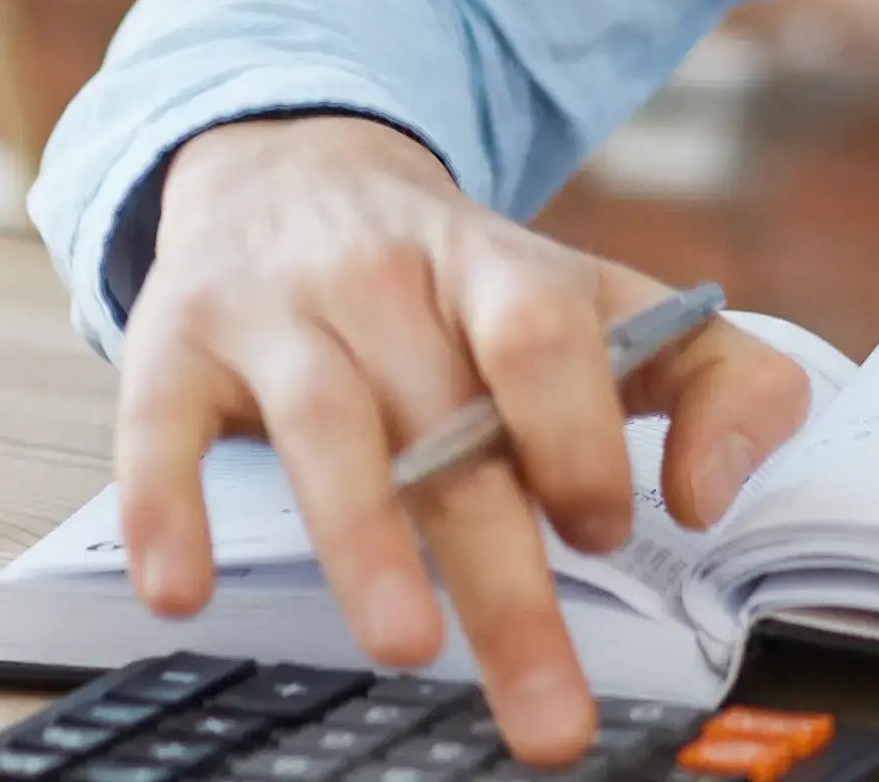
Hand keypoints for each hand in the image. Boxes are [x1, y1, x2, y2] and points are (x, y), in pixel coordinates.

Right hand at [112, 115, 814, 765]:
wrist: (291, 163)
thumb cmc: (466, 282)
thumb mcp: (604, 300)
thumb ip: (719, 380)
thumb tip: (707, 499)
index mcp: (501, 269)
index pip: (543, 335)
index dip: (578, 434)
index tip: (606, 531)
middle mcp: (385, 280)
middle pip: (449, 429)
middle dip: (506, 582)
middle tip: (550, 716)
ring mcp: (276, 309)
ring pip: (323, 425)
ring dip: (365, 540)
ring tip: (406, 644)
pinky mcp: (176, 341)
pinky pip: (159, 425)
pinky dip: (167, 504)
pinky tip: (182, 590)